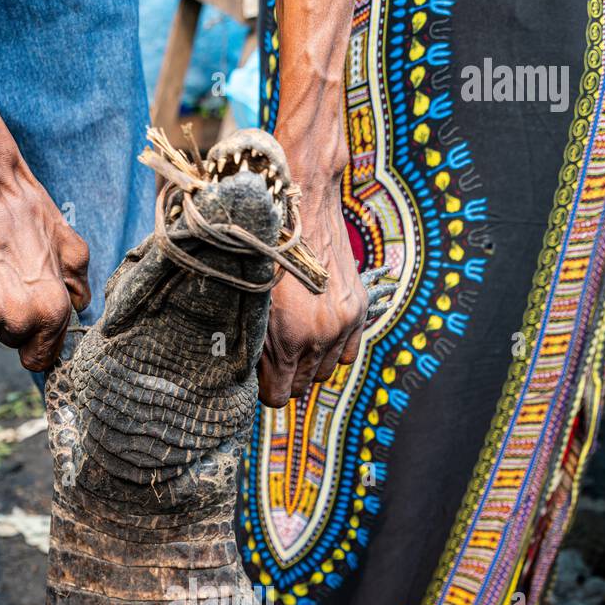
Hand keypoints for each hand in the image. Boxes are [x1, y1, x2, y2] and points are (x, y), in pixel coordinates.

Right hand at [0, 148, 89, 371]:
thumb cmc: (22, 206)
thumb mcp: (66, 241)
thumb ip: (78, 281)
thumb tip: (79, 304)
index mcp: (52, 308)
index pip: (43, 358)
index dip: (38, 346)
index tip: (31, 333)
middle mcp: (20, 317)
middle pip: (14, 342)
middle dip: (12, 319)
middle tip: (7, 278)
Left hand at [258, 182, 366, 408]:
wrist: (300, 208)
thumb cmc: (262, 251)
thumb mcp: (247, 302)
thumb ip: (251, 344)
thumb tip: (250, 376)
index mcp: (288, 339)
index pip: (279, 396)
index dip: (266, 388)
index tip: (261, 376)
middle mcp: (320, 337)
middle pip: (302, 387)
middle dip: (287, 376)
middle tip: (275, 356)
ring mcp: (343, 324)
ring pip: (325, 372)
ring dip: (309, 363)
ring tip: (295, 340)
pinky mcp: (357, 310)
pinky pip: (348, 354)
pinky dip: (333, 350)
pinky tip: (318, 333)